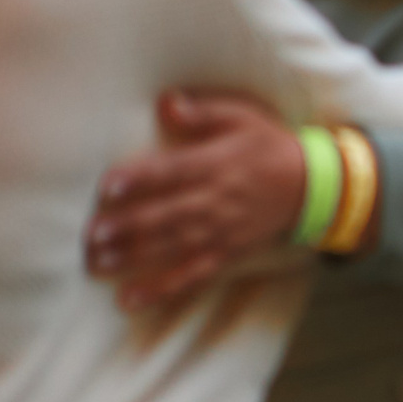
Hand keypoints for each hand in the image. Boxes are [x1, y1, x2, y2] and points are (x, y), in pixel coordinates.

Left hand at [86, 91, 307, 308]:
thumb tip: (165, 101)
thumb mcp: (243, 117)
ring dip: (133, 256)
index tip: (107, 185)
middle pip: (165, 215)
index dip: (139, 179)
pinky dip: (159, 290)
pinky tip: (129, 300)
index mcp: (215, 164)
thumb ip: (204, 111)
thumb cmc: (270, 145)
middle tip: (92, 234)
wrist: (310, 185)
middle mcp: (214, 200)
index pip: (171, 172)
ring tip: (98, 262)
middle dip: (127, 226)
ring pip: (171, 246)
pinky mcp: (223, 253)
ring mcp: (218, 231)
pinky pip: (190, 276)